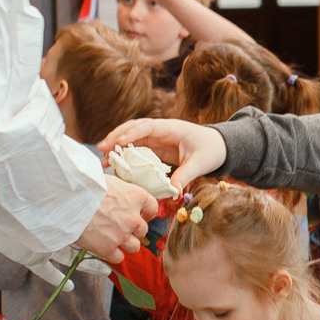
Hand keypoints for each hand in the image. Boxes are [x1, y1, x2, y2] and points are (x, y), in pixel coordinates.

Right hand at [75, 176, 157, 261]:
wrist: (68, 200)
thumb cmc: (85, 186)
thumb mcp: (109, 181)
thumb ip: (120, 191)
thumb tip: (119, 193)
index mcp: (136, 197)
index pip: (152, 207)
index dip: (146, 213)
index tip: (140, 214)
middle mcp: (133, 218)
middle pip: (142, 229)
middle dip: (133, 229)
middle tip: (120, 226)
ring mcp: (122, 235)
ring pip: (135, 247)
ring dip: (126, 244)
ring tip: (114, 239)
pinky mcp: (108, 248)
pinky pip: (118, 258)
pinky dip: (112, 254)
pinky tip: (104, 247)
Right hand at [100, 118, 227, 191]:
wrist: (218, 146)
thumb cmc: (210, 151)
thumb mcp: (199, 164)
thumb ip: (185, 176)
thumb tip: (172, 192)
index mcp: (171, 128)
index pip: (147, 127)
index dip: (132, 133)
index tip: (119, 143)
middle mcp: (161, 130)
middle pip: (134, 128)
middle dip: (117, 137)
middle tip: (101, 149)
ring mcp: (157, 137)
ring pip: (132, 137)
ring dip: (116, 145)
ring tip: (102, 158)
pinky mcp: (155, 146)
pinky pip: (136, 148)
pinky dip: (124, 154)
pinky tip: (114, 165)